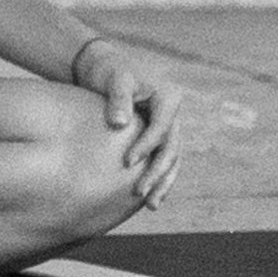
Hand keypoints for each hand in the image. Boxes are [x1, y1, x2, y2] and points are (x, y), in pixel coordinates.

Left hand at [71, 35, 183, 207]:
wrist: (104, 70)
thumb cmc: (108, 73)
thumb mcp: (114, 80)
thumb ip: (118, 99)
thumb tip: (119, 124)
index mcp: (168, 98)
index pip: (161, 128)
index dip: (146, 146)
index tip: (126, 162)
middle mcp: (173, 115)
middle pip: (171, 148)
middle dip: (157, 173)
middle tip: (140, 193)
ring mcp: (168, 127)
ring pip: (172, 159)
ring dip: (163, 182)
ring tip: (152, 206)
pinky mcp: (158, 137)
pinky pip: (162, 161)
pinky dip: (159, 178)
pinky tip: (150, 199)